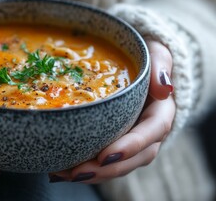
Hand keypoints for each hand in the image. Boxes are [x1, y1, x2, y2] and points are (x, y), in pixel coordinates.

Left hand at [49, 41, 175, 182]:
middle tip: (77, 172)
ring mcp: (134, 140)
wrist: (140, 67)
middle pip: (134, 158)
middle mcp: (149, 132)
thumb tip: (164, 88)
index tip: (106, 156)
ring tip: (63, 175)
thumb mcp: (156, 52)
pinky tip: (62, 170)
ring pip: (119, 165)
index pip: (152, 132)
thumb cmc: (146, 58)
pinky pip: (106, 160)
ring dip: (94, 174)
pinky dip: (88, 167)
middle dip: (106, 170)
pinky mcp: (118, 142)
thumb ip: (161, 64)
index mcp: (161, 111)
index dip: (131, 147)